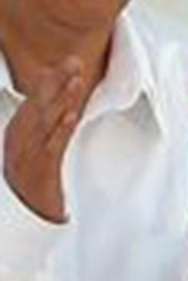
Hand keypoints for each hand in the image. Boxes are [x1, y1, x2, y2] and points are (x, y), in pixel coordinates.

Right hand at [2, 55, 86, 221]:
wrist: (25, 218)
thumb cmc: (34, 183)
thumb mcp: (42, 151)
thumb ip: (53, 129)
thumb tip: (66, 105)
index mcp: (18, 134)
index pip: (36, 103)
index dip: (52, 82)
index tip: (69, 64)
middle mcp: (19, 141)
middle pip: (38, 106)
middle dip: (56, 82)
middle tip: (74, 62)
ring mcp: (27, 155)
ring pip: (44, 122)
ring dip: (60, 99)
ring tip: (75, 80)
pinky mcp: (38, 171)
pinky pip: (49, 147)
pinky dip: (60, 129)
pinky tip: (71, 115)